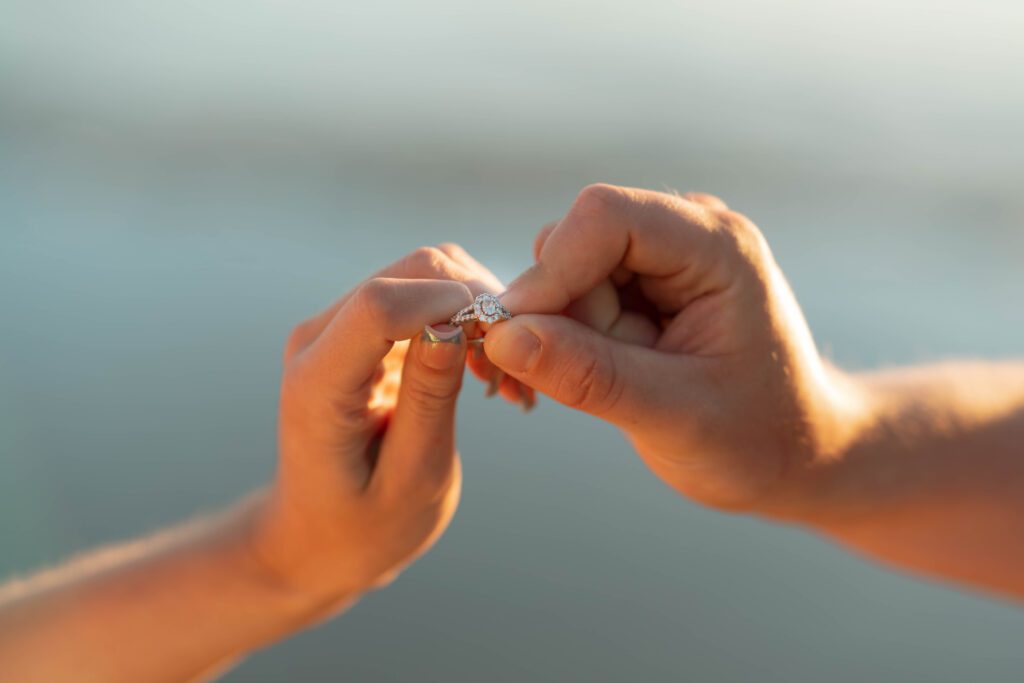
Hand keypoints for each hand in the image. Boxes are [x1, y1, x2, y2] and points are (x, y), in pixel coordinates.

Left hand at [249, 245, 510, 607]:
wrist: (317, 539)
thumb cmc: (362, 528)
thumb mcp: (410, 478)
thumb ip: (428, 398)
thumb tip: (455, 323)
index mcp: (318, 383)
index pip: (380, 305)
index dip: (452, 308)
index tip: (505, 348)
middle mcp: (320, 339)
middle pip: (410, 272)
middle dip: (476, 301)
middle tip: (516, 367)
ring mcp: (339, 328)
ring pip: (424, 273)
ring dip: (477, 308)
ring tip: (504, 375)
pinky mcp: (362, 330)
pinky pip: (423, 296)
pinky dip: (466, 320)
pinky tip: (487, 371)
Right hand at [486, 184, 861, 509]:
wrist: (792, 452)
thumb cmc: (754, 439)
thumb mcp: (674, 417)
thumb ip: (588, 375)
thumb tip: (500, 337)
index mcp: (716, 247)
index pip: (605, 216)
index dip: (551, 271)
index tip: (514, 337)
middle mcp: (688, 232)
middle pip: (575, 242)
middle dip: (562, 314)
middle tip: (602, 381)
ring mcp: (663, 253)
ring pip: (564, 268)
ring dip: (566, 330)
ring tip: (622, 380)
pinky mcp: (641, 280)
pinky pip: (572, 291)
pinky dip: (569, 336)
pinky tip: (612, 372)